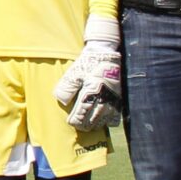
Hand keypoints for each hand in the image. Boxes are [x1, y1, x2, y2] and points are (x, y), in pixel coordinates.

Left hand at [51, 15, 124, 129]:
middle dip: (83, 125)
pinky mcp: (119, 100)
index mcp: (91, 93)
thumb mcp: (73, 73)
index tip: (70, 121)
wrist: (106, 54)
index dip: (75, 121)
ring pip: (103, 122)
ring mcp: (113, 101)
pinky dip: (108, 122)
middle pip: (92, 121)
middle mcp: (103, 100)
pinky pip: (115, 118)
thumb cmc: (87, 64)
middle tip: (77, 124)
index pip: (82, 115)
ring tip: (87, 124)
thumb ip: (66, 88)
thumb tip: (62, 102)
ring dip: (94, 124)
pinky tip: (102, 120)